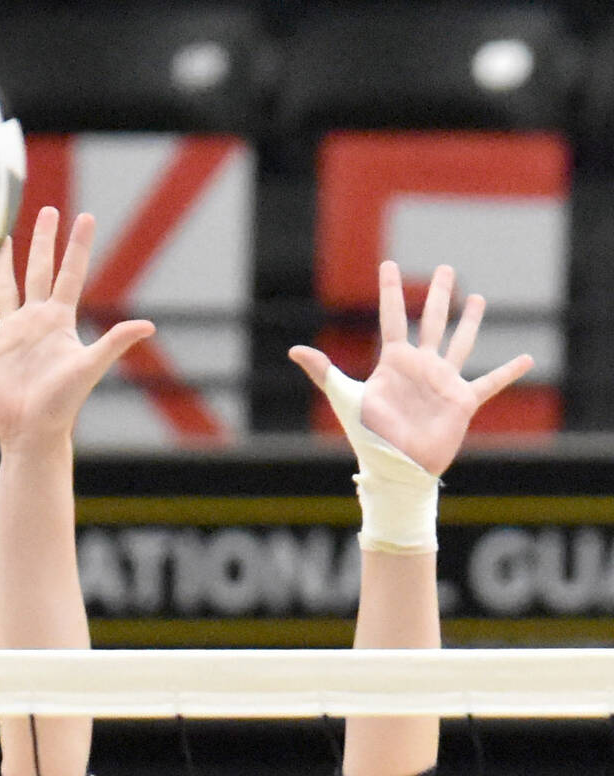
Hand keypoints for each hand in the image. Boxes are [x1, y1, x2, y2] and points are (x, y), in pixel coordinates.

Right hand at [0, 208, 154, 450]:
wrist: (31, 431)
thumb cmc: (62, 403)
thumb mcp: (88, 368)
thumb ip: (113, 343)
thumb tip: (147, 326)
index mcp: (60, 319)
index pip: (70, 273)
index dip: (78, 246)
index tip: (85, 216)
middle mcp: (36, 320)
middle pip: (39, 270)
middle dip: (44, 241)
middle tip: (47, 210)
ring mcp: (12, 332)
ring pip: (7, 288)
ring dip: (3, 264)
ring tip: (0, 238)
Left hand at [289, 262, 533, 476]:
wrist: (396, 466)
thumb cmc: (369, 435)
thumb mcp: (346, 398)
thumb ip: (323, 372)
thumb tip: (293, 350)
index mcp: (394, 362)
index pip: (393, 317)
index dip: (390, 291)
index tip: (388, 264)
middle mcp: (420, 366)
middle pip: (432, 321)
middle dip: (438, 295)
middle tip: (446, 269)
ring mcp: (442, 382)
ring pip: (460, 342)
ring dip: (470, 321)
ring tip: (478, 299)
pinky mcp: (461, 401)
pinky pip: (489, 383)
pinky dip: (508, 372)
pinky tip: (527, 359)